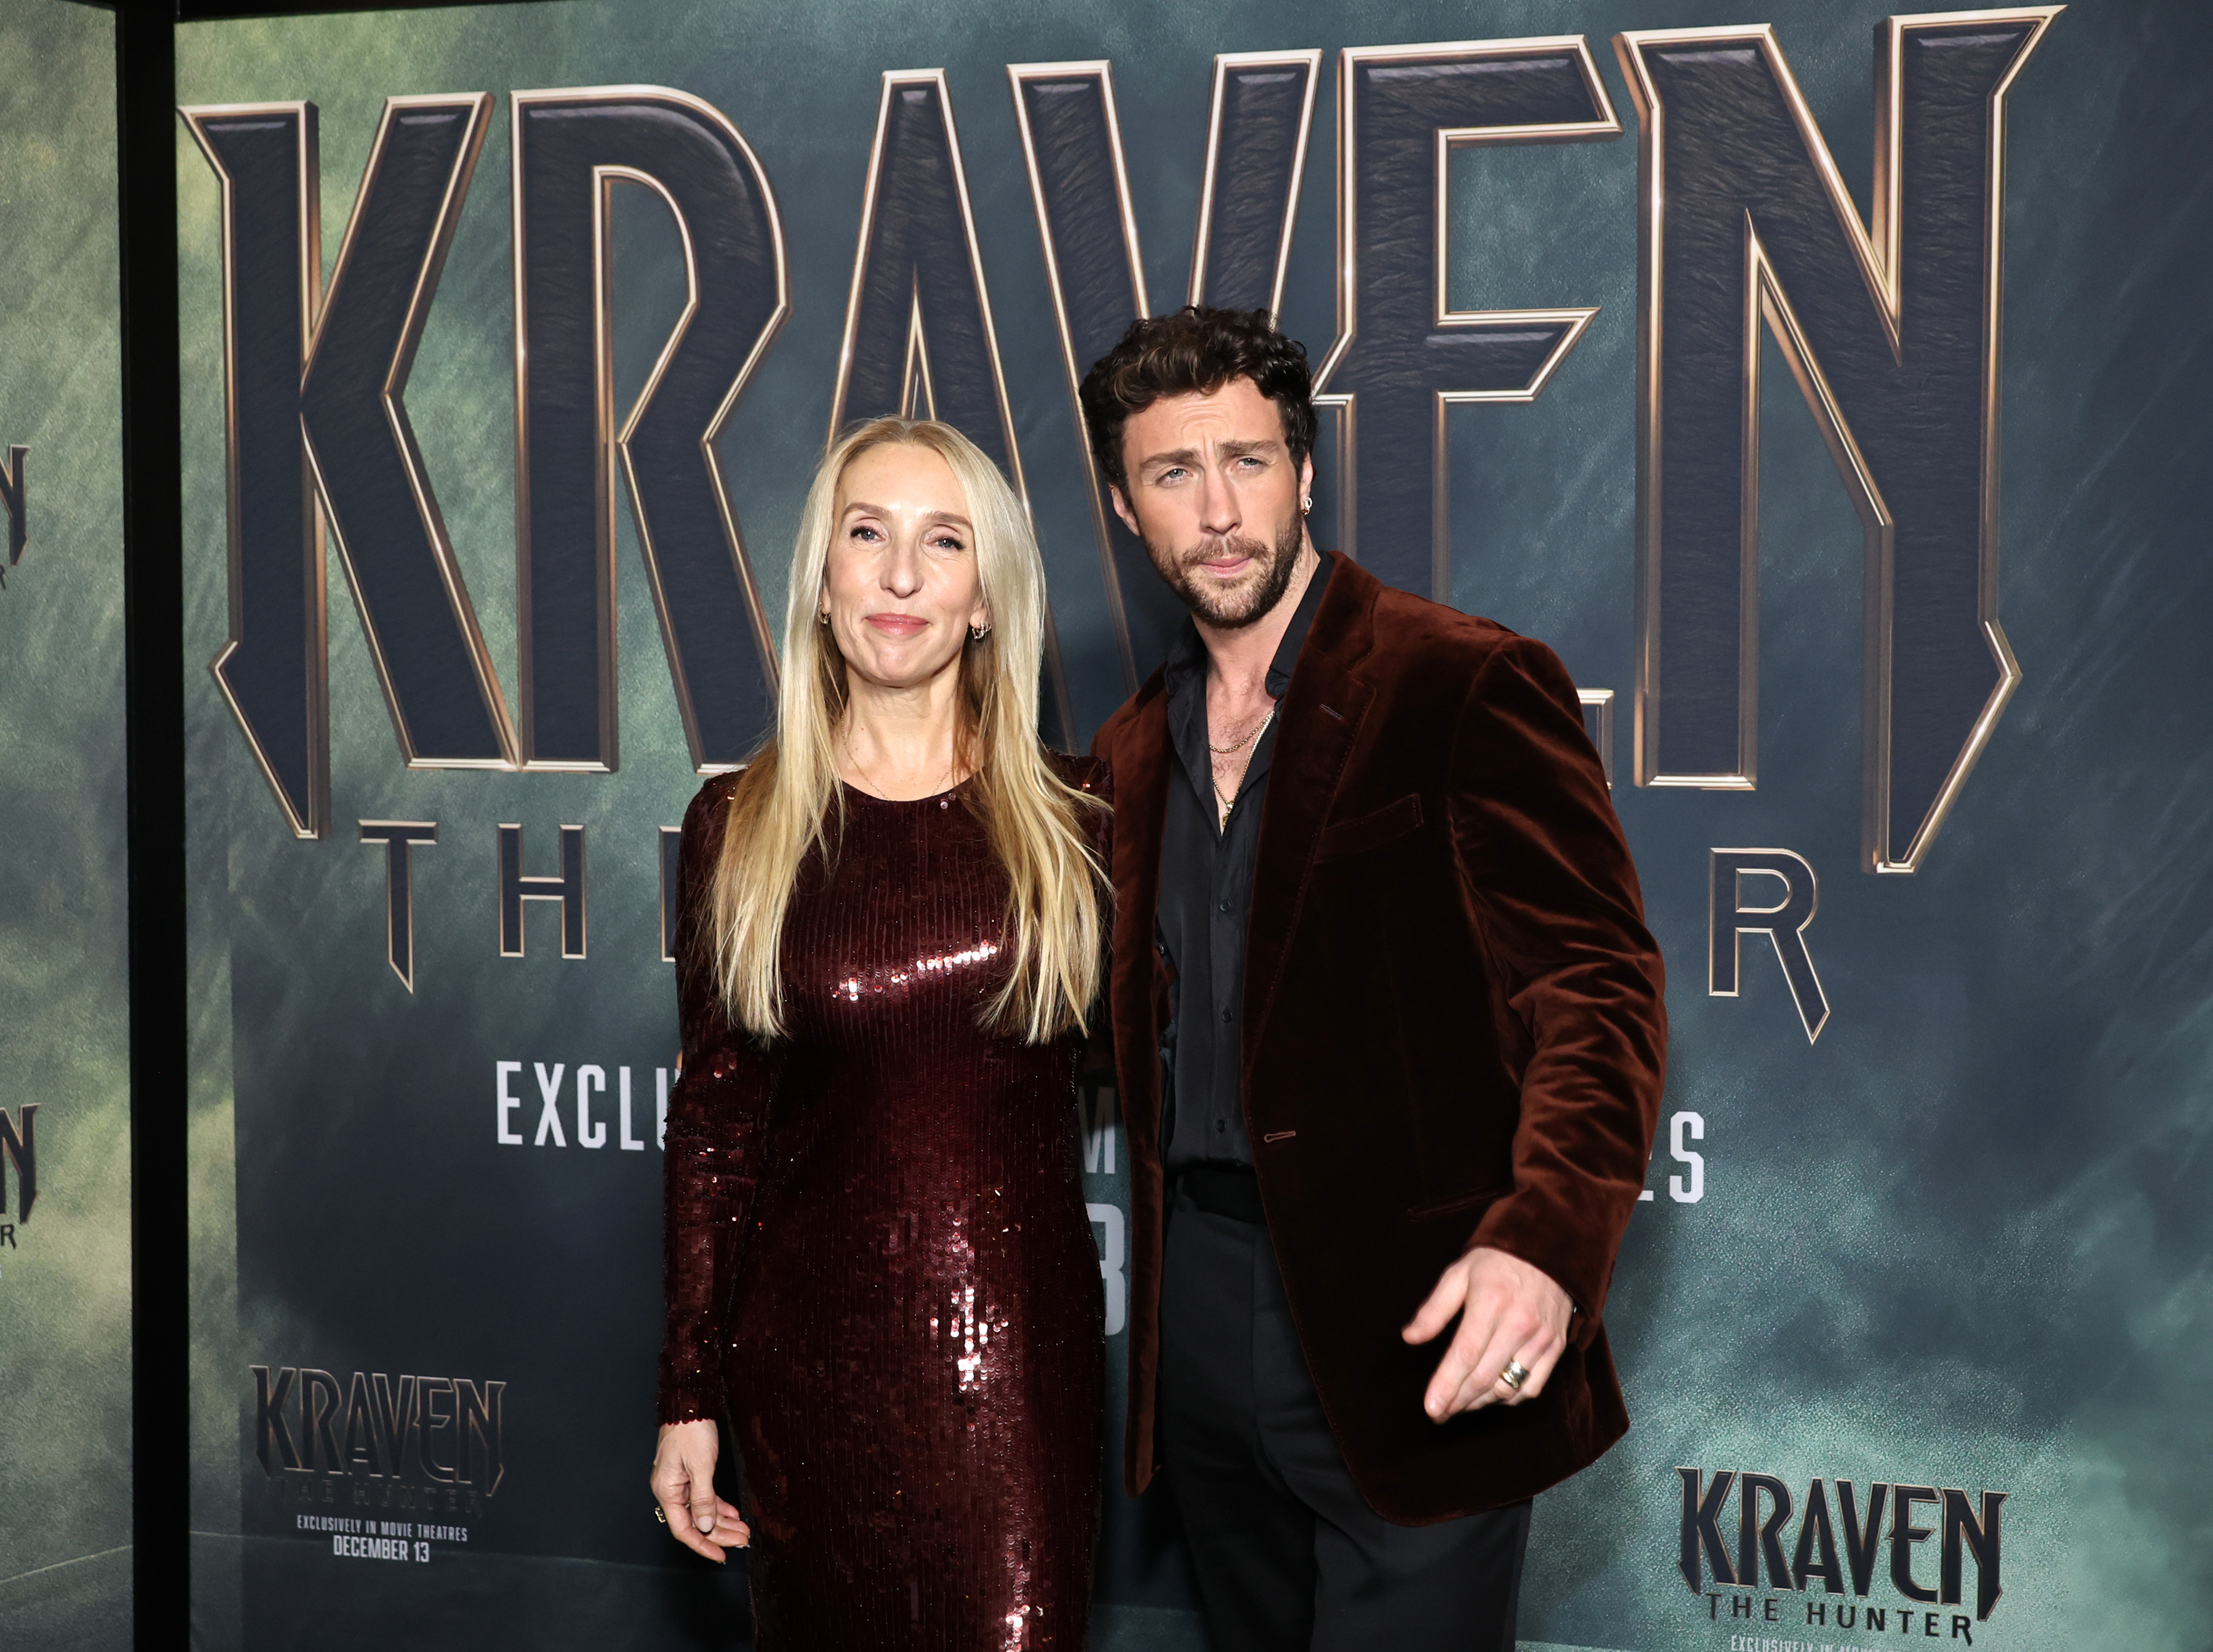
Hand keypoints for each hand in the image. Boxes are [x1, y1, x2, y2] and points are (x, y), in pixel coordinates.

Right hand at [651, 1420, 749, 1559]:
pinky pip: (704, 1497)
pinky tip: (733, 1513)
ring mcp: (680, 1482)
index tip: (721, 1555)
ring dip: (722, 1521)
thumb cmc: (690, 1430)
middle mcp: (671, 1490)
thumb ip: (703, 1498)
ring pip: (701, 1511)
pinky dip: (718, 1506)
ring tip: (743, 1530)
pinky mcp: (690, 1474)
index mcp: (667, 1491)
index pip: (684, 1529)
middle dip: (719, 1534)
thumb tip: (705, 1526)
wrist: (690, 1402)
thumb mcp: (700, 1465)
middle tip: (742, 1540)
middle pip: (695, 1522)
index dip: (703, 1545)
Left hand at [1401, 1246, 1572, 1421]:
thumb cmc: (1497, 1261)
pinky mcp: (1556, 1346)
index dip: (1446, 1385)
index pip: (1465, 1355)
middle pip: (1485, 1377)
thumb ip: (1434, 1309)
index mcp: (1490, 1303)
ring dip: (1481, 1403)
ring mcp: (1541, 1338)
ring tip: (1460, 1404)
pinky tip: (1492, 1396)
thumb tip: (1409, 1337)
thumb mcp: (1459, 1274)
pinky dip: (1511, 1398)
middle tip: (1439, 1413)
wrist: (1549, 1248)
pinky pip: (1533, 1387)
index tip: (1431, 1408)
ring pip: (1509, 1387)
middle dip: (1458, 1401)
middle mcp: (1519, 1324)